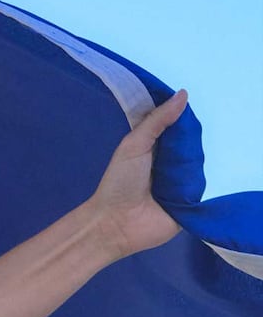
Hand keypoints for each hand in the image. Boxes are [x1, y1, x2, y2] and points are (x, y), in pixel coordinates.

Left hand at [83, 88, 185, 259]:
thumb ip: (157, 121)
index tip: (186, 105)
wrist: (115, 222)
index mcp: (154, 148)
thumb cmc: (120, 182)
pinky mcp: (190, 201)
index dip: (182, 118)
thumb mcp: (134, 145)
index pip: (177, 128)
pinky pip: (201, 186)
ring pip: (198, 164)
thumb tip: (183, 94)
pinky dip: (196, 182)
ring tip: (176, 168)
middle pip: (190, 145)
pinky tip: (188, 181)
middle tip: (179, 143)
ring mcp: (180, 182)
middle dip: (188, 141)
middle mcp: (169, 164)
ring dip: (191, 163)